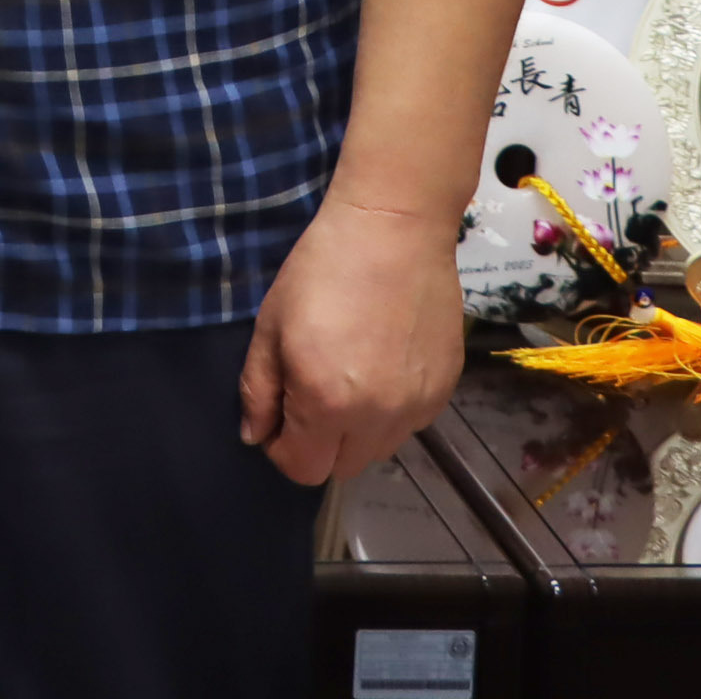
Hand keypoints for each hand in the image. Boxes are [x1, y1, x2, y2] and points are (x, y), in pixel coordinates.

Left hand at [237, 197, 464, 485]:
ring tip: (346, 375)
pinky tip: (379, 363)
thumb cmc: (320, 270)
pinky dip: (389, 411)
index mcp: (328, 403)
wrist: (394, 232)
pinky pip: (409, 424)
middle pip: (343, 467)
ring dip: (355, 430)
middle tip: (307, 394)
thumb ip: (258, 388)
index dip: (281, 449)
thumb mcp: (271, 325)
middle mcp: (378, 418)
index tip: (276, 417)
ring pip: (378, 449)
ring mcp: (418, 407)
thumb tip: (254, 436)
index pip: (303, 469)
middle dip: (318, 444)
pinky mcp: (445, 391)